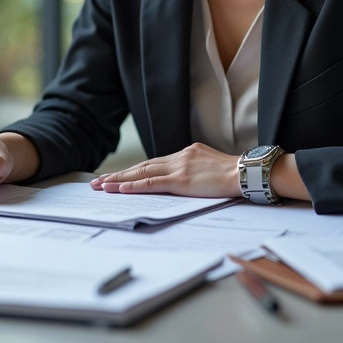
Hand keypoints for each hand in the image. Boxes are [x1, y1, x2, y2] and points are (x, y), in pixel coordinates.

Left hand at [89, 143, 240, 197]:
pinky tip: (120, 189)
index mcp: (186, 153)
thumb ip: (194, 169)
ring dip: (119, 181)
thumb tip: (186, 178)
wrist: (244, 173)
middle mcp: (179, 156)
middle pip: (142, 165)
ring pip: (142, 173)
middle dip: (119, 174)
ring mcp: (179, 167)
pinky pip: (152, 183)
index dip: (134, 170)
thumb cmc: (232, 173)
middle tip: (98, 181)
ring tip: (102, 187)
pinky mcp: (181, 180)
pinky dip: (134, 186)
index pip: (154, 163)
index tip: (118, 176)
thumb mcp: (209, 165)